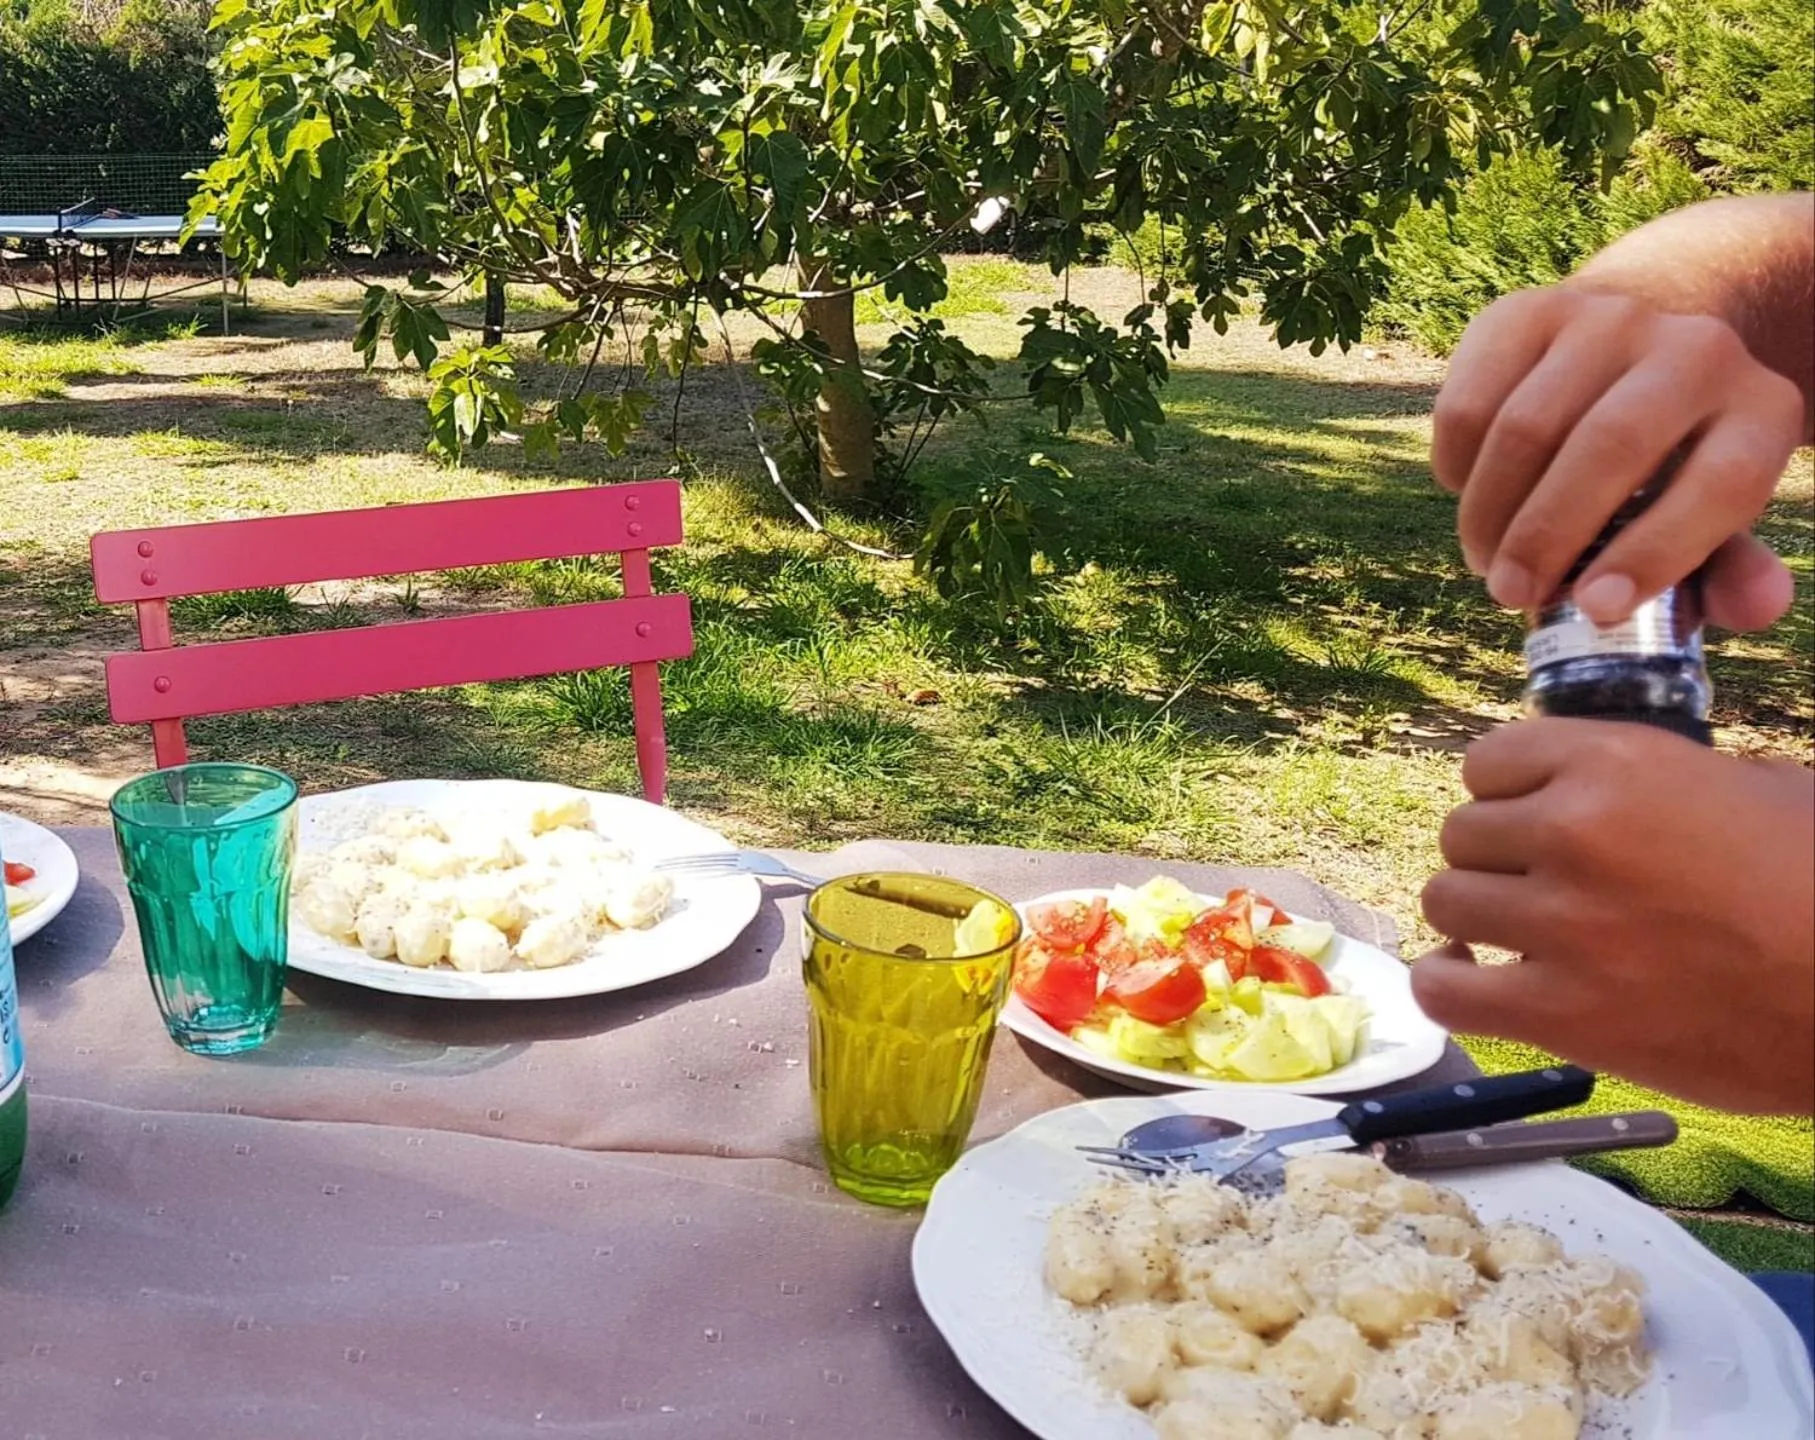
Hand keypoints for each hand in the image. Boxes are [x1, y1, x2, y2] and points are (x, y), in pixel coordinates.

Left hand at [1414, 719, 1814, 1114]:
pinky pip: (1442, 990)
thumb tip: (1600, 784)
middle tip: (1547, 884)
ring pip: (1445, 900)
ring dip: (1477, 916)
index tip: (1535, 819)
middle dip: (1499, 858)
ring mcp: (1561, 924)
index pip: (1489, 762)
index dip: (1509, 794)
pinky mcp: (1562, 1014)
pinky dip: (1447, 982)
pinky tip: (1476, 974)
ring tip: (1522, 931)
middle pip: (1463, 833)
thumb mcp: (1755, 786)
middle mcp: (1574, 832)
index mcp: (1616, 762)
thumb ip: (1657, 778)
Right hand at [1431, 287, 1803, 630]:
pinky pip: (1469, 404)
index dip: (1656, 553)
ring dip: (1490, 513)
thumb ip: (1730, 567)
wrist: (1629, 353)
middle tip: (1512, 594)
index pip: (1721, 483)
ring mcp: (1608, 320)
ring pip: (1525, 428)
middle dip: (1547, 538)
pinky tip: (1468, 494)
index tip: (1595, 609)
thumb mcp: (1708, 511)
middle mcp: (1696, 348)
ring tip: (1487, 560)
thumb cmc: (1669, 463)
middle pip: (1610, 446)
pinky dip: (1456, 468)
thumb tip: (1756, 608)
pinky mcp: (1527, 313)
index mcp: (1760, 409)